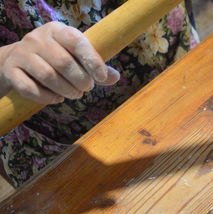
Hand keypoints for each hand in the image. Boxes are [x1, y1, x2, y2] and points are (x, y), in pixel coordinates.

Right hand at [0, 21, 119, 103]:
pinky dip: (47, 97)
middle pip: (63, 62)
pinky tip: (58, 98)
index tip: (102, 77)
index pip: (76, 42)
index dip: (92, 60)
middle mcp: (38, 38)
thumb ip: (96, 66)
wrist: (20, 60)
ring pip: (47, 75)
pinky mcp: (11, 70)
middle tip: (87, 88)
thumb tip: (115, 77)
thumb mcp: (77, 56)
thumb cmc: (57, 57)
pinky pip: (30, 88)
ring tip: (76, 94)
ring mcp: (22, 54)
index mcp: (57, 30)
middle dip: (80, 79)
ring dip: (67, 90)